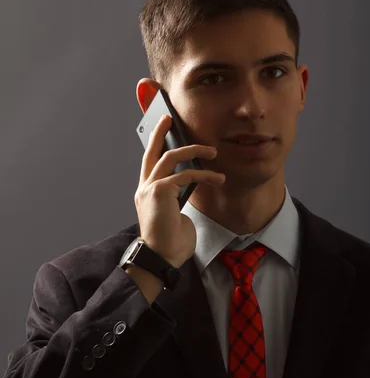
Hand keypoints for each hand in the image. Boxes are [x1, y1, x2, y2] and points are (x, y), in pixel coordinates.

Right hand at [134, 115, 225, 266]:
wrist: (162, 257)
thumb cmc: (170, 242)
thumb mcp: (174, 215)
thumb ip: (177, 198)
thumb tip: (190, 187)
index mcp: (146, 193)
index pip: (148, 163)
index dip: (154, 144)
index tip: (160, 130)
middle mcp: (144, 188)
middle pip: (152, 153)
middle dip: (160, 133)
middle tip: (169, 120)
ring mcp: (150, 189)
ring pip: (171, 158)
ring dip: (194, 151)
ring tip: (213, 153)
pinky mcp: (160, 191)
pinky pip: (186, 175)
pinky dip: (204, 175)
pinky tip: (217, 178)